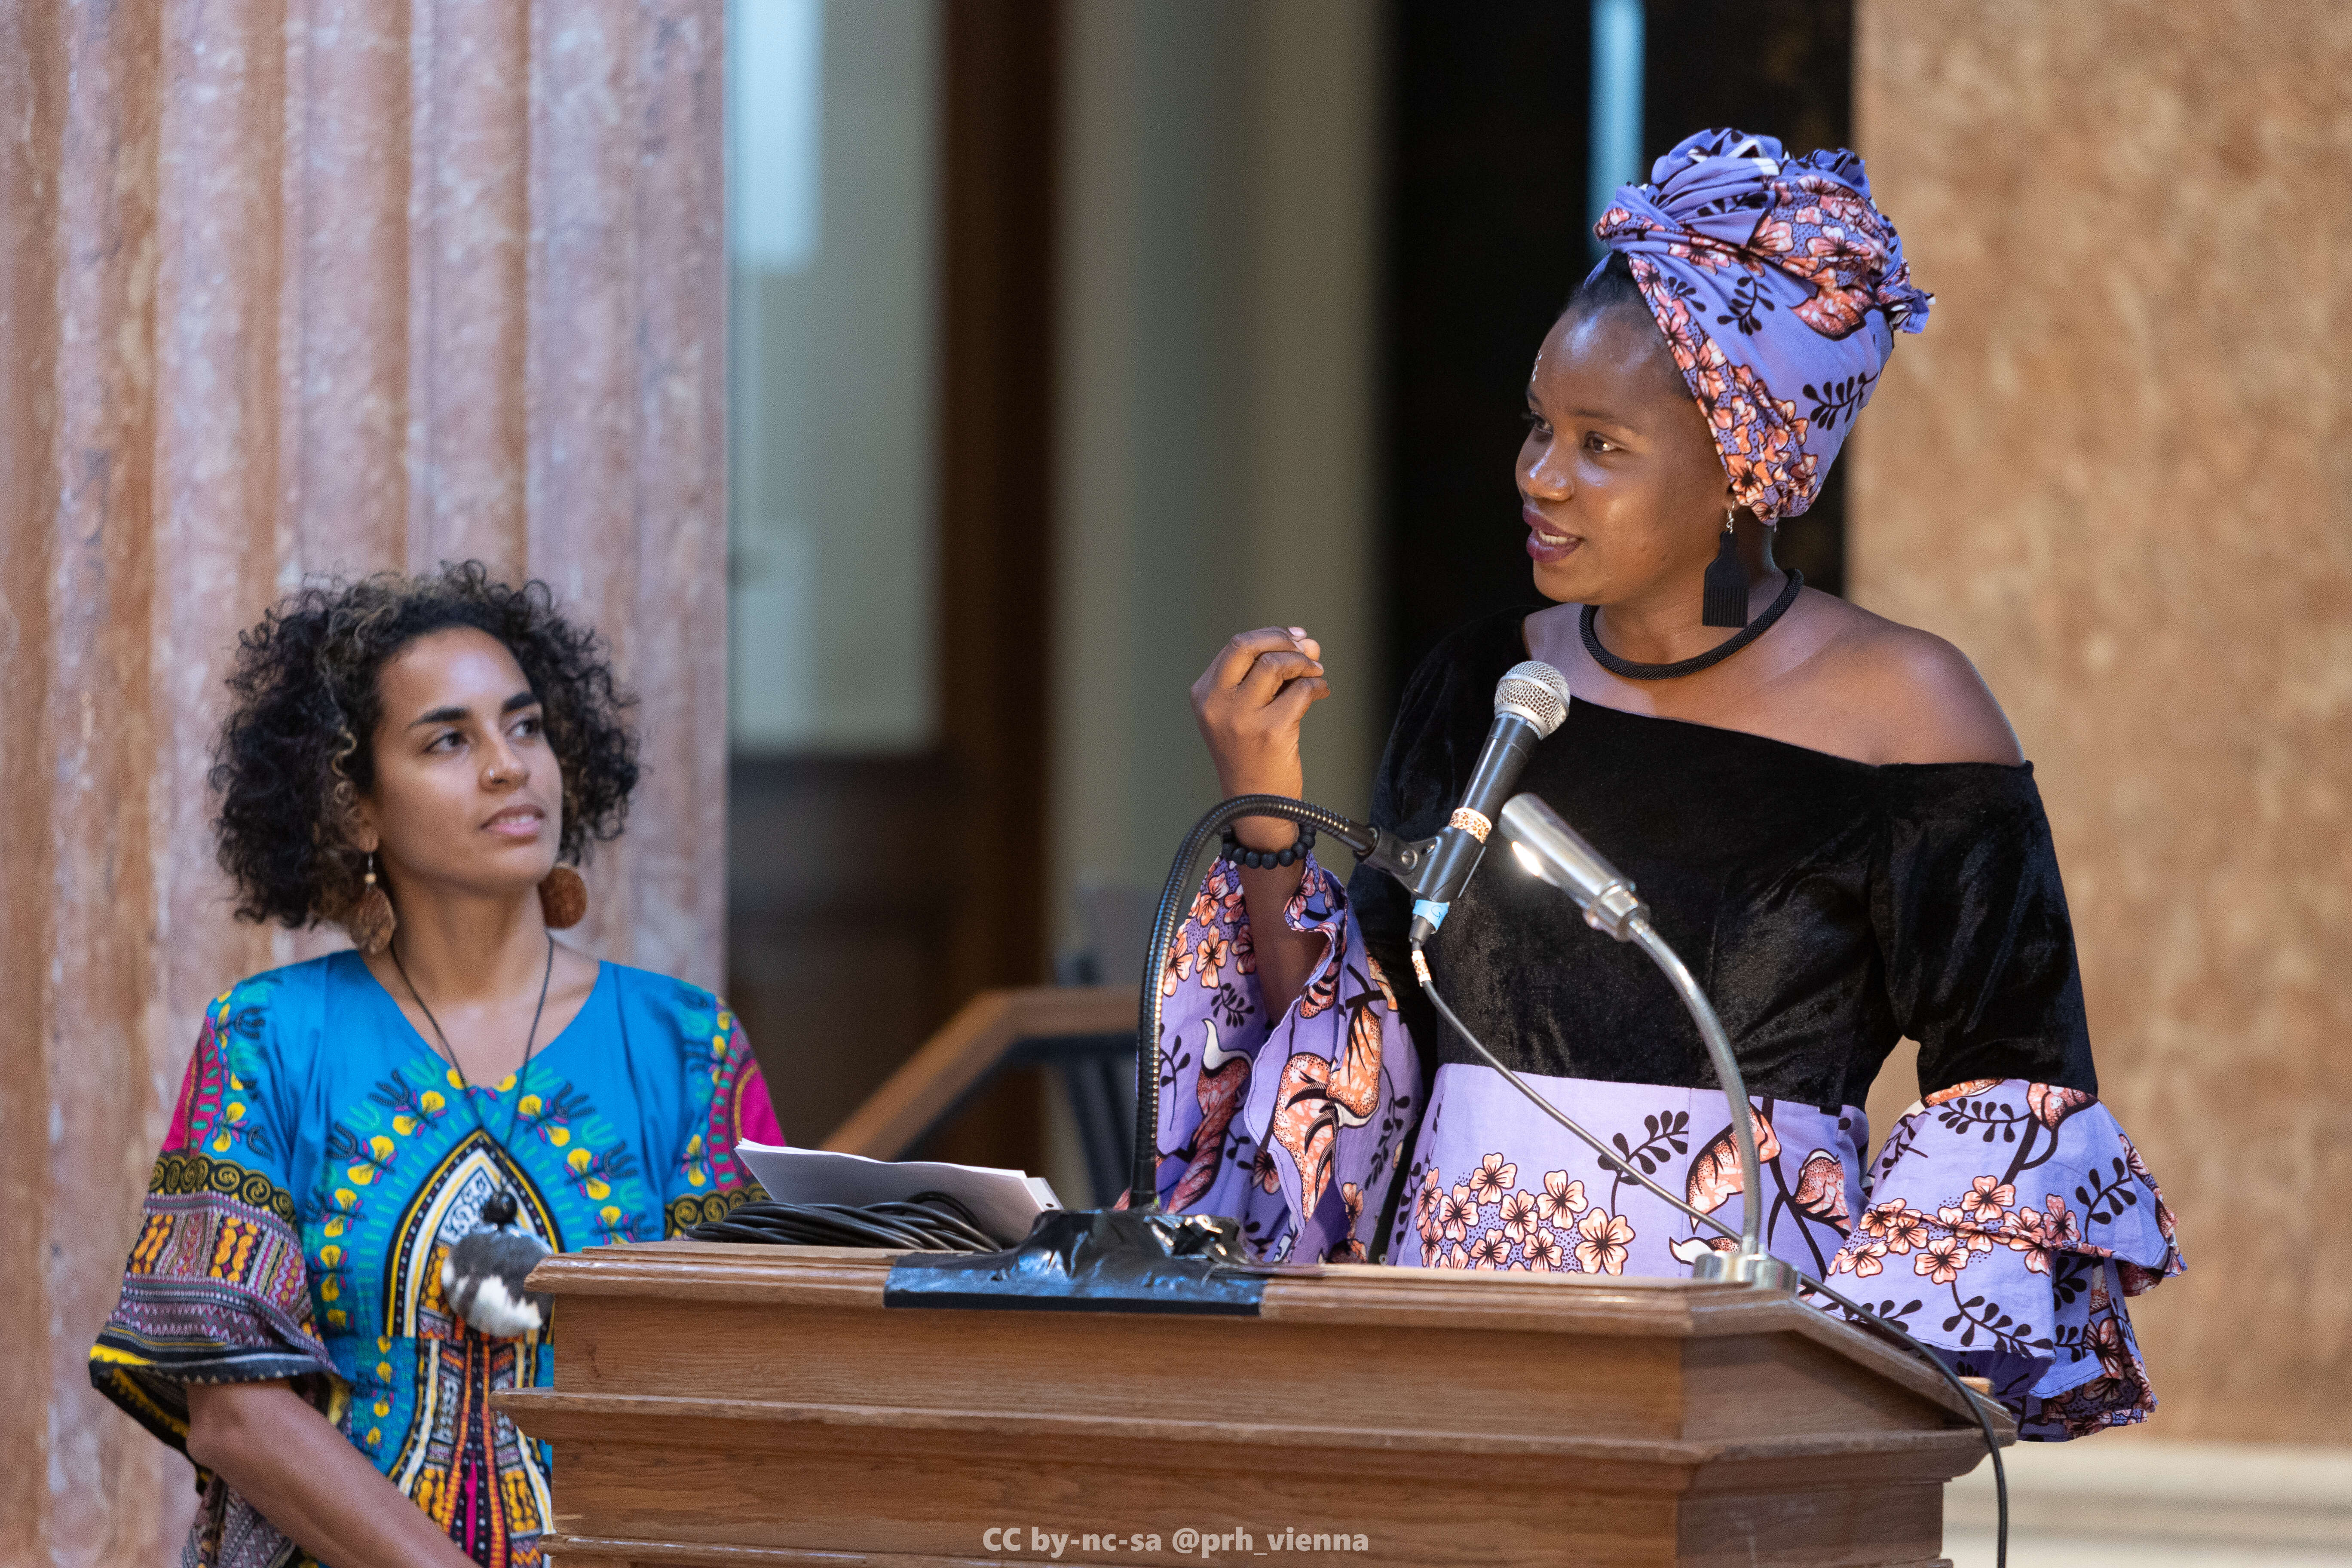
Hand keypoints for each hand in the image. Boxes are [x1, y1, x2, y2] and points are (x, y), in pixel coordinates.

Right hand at [1191, 626, 1327, 845]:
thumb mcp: (1246, 712)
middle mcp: (1217, 704)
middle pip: (1248, 645)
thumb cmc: (1252, 757)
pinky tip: (1321, 691)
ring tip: (1316, 673)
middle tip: (1306, 649)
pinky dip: (1317, 685)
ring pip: (1276, 664)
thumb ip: (1271, 675)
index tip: (1294, 637)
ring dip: (1305, 662)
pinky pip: (1300, 691)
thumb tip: (1307, 642)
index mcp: (1205, 695)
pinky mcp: (1270, 731)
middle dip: (1284, 640)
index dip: (1270, 635)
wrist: (1255, 807)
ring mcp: (1241, 718)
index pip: (1236, 646)